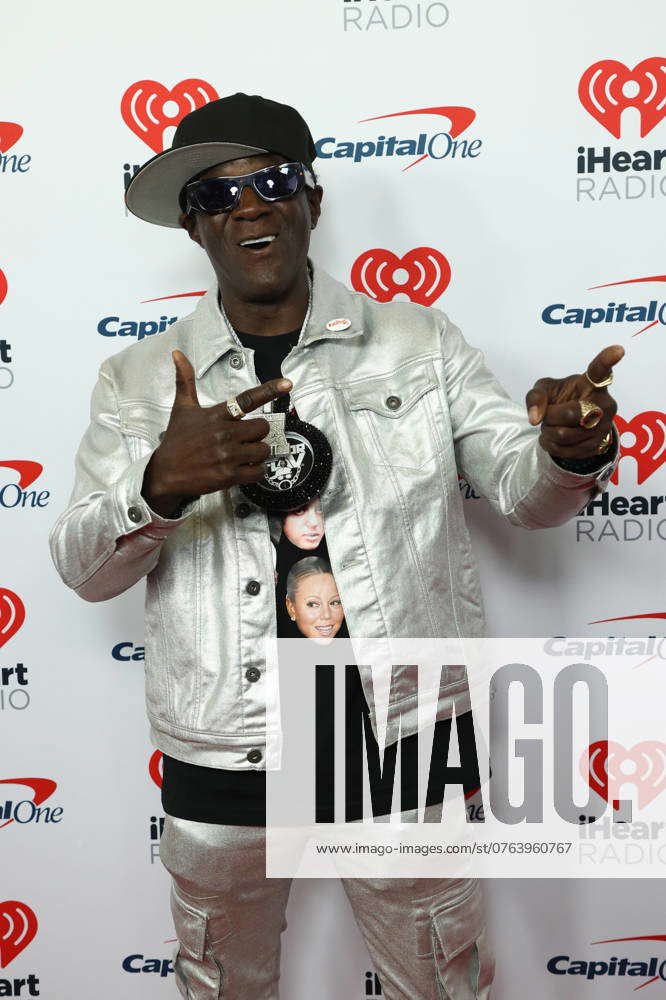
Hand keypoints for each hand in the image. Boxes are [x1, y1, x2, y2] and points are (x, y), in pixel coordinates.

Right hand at [142, 350, 291, 517]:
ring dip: (258, 453)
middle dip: (257, 433)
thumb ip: (185, 381)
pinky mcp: (229, 475)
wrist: (165, 473)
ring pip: (263, 450)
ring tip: (243, 454)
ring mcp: (227, 455)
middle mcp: (223, 433)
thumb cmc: (176, 441)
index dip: (269, 390)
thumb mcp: (181, 409)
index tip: (287, 384)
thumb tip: (177, 353)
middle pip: (262, 427)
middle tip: (244, 438)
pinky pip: (258, 471)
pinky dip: (256, 471)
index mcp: (215, 415)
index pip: (247, 399)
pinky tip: (244, 468)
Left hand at [525, 345, 624, 459]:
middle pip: (572, 413)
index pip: (600, 371)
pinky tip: (554, 438)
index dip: (608, 360)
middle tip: (549, 414)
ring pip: (564, 435)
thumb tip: (535, 418)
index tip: (618, 350)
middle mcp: (605, 404)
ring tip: (552, 425)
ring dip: (548, 432)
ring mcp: (605, 427)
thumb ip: (535, 396)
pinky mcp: (598, 446)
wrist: (568, 425)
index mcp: (592, 383)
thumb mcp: (544, 390)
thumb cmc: (559, 399)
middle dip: (550, 416)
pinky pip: (565, 450)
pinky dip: (551, 445)